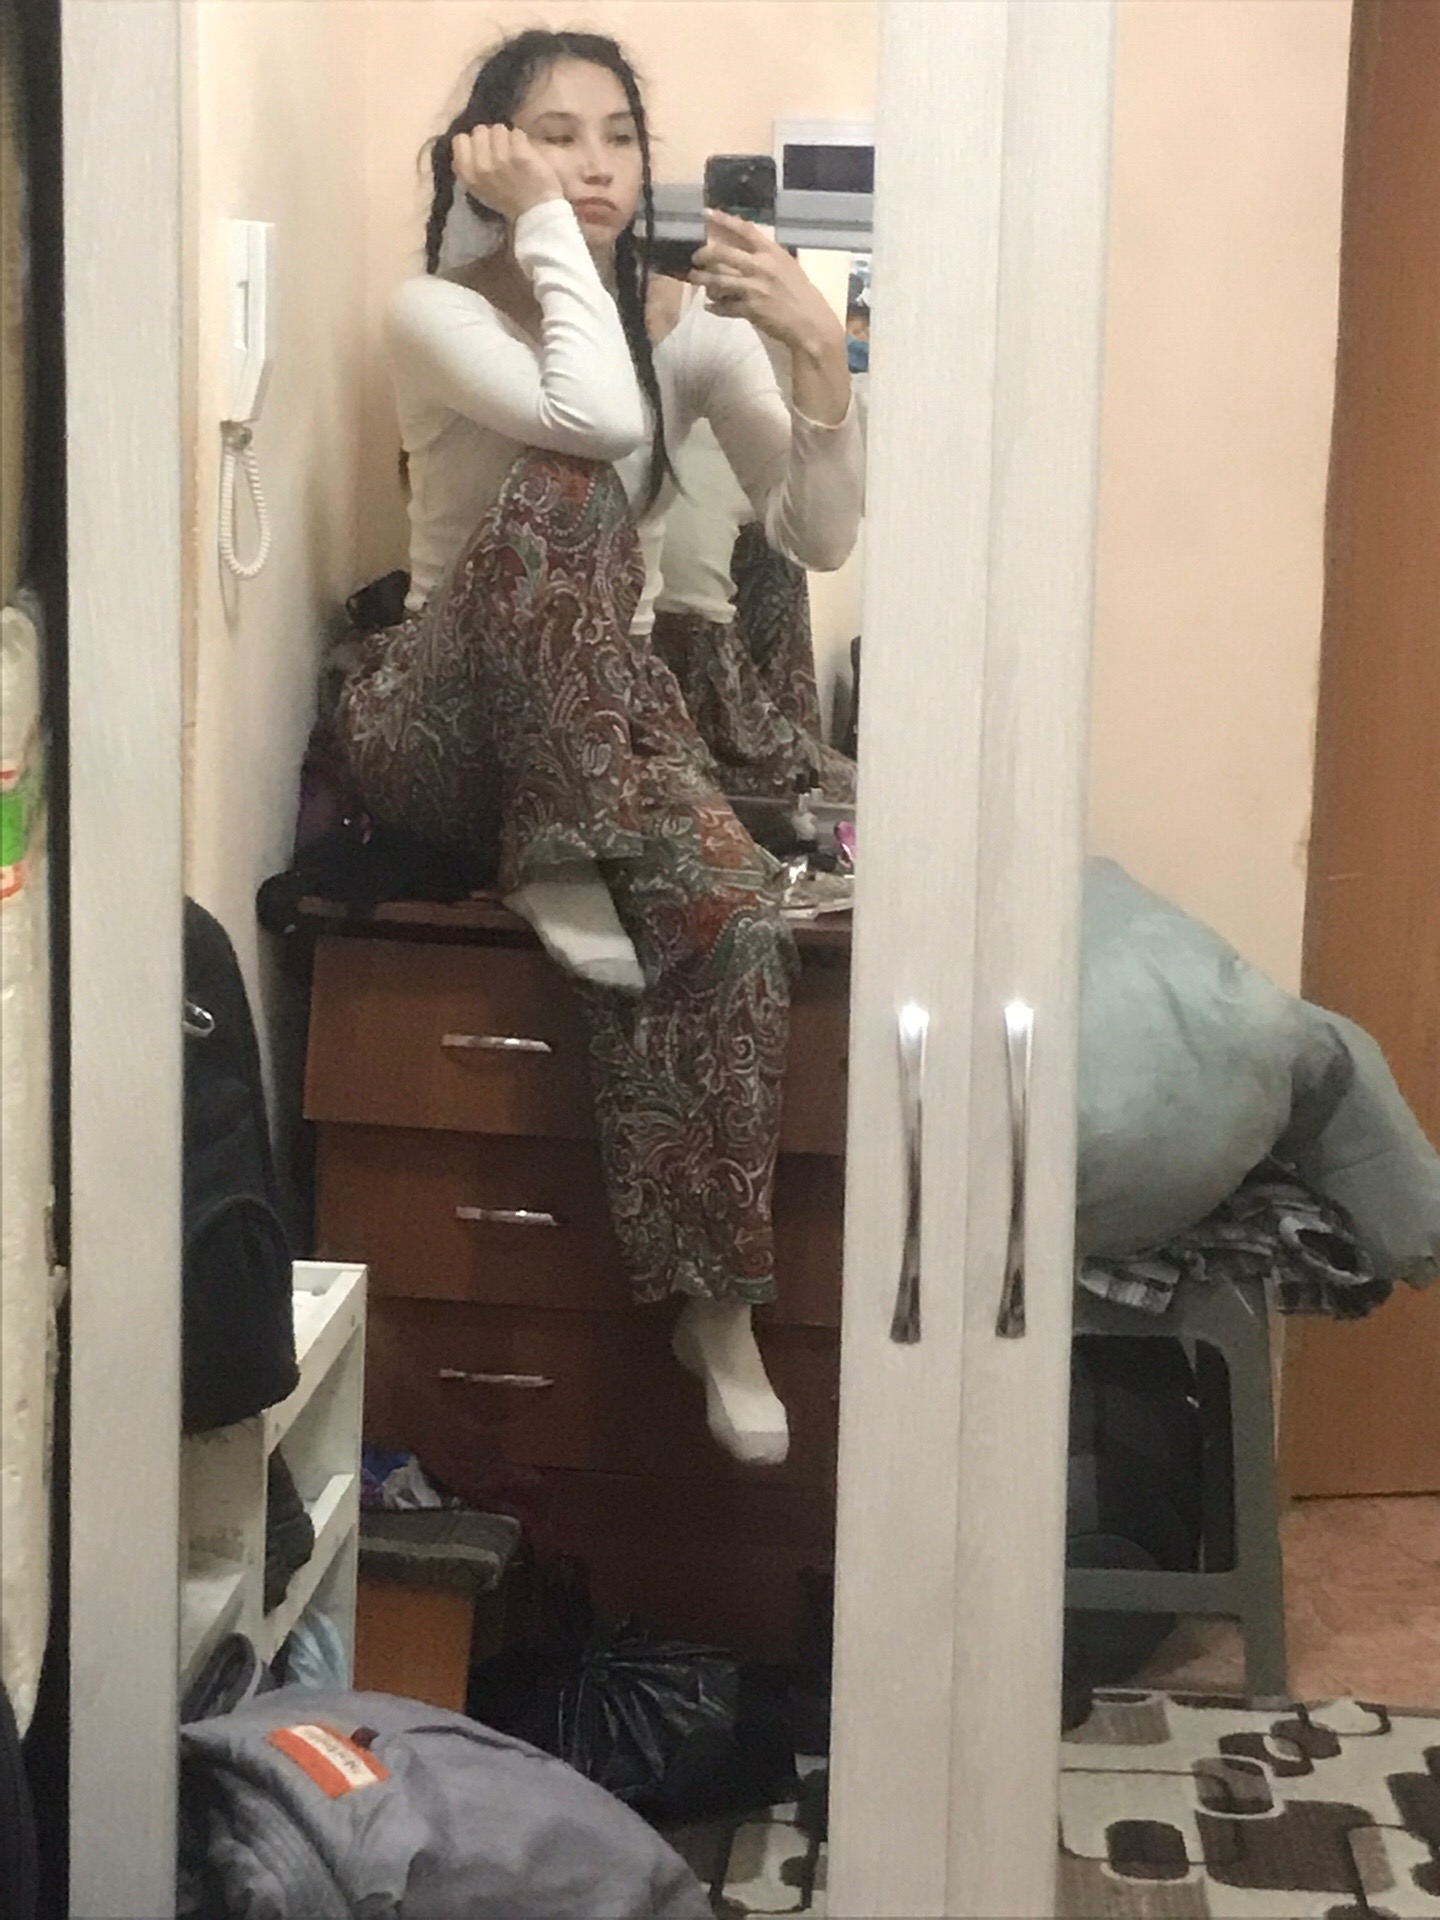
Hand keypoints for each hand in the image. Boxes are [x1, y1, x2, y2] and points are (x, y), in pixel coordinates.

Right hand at [451, 125, 562, 225]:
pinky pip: (516, 133)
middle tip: (501, 152)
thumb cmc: (507, 201)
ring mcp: (500, 159)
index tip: (483, 151)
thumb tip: (469, 140)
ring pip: (499, 129)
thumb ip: (469, 164)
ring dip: (507, 138)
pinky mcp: (519, 155)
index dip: (473, 141)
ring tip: (514, 154)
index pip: (460, 140)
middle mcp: (481, 166)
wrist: (534, 213)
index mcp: (467, 174)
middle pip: (480, 130)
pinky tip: (525, 154)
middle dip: (490, 138)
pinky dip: (522, 141)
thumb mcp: (478, 187)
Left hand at [690, 211, 845, 357]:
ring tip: (695, 279)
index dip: (723, 220)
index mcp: (772, 252)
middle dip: (703, 254)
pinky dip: (714, 306)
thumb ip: (766, 257)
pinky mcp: (750, 309)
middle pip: (722, 253)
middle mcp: (761, 266)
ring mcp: (753, 288)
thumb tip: (745, 251)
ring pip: (718, 280)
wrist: (810, 322)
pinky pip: (725, 306)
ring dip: (702, 279)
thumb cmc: (801, 293)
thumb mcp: (787, 266)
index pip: (745, 230)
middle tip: (696, 257)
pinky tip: (709, 306)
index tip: (706, 213)